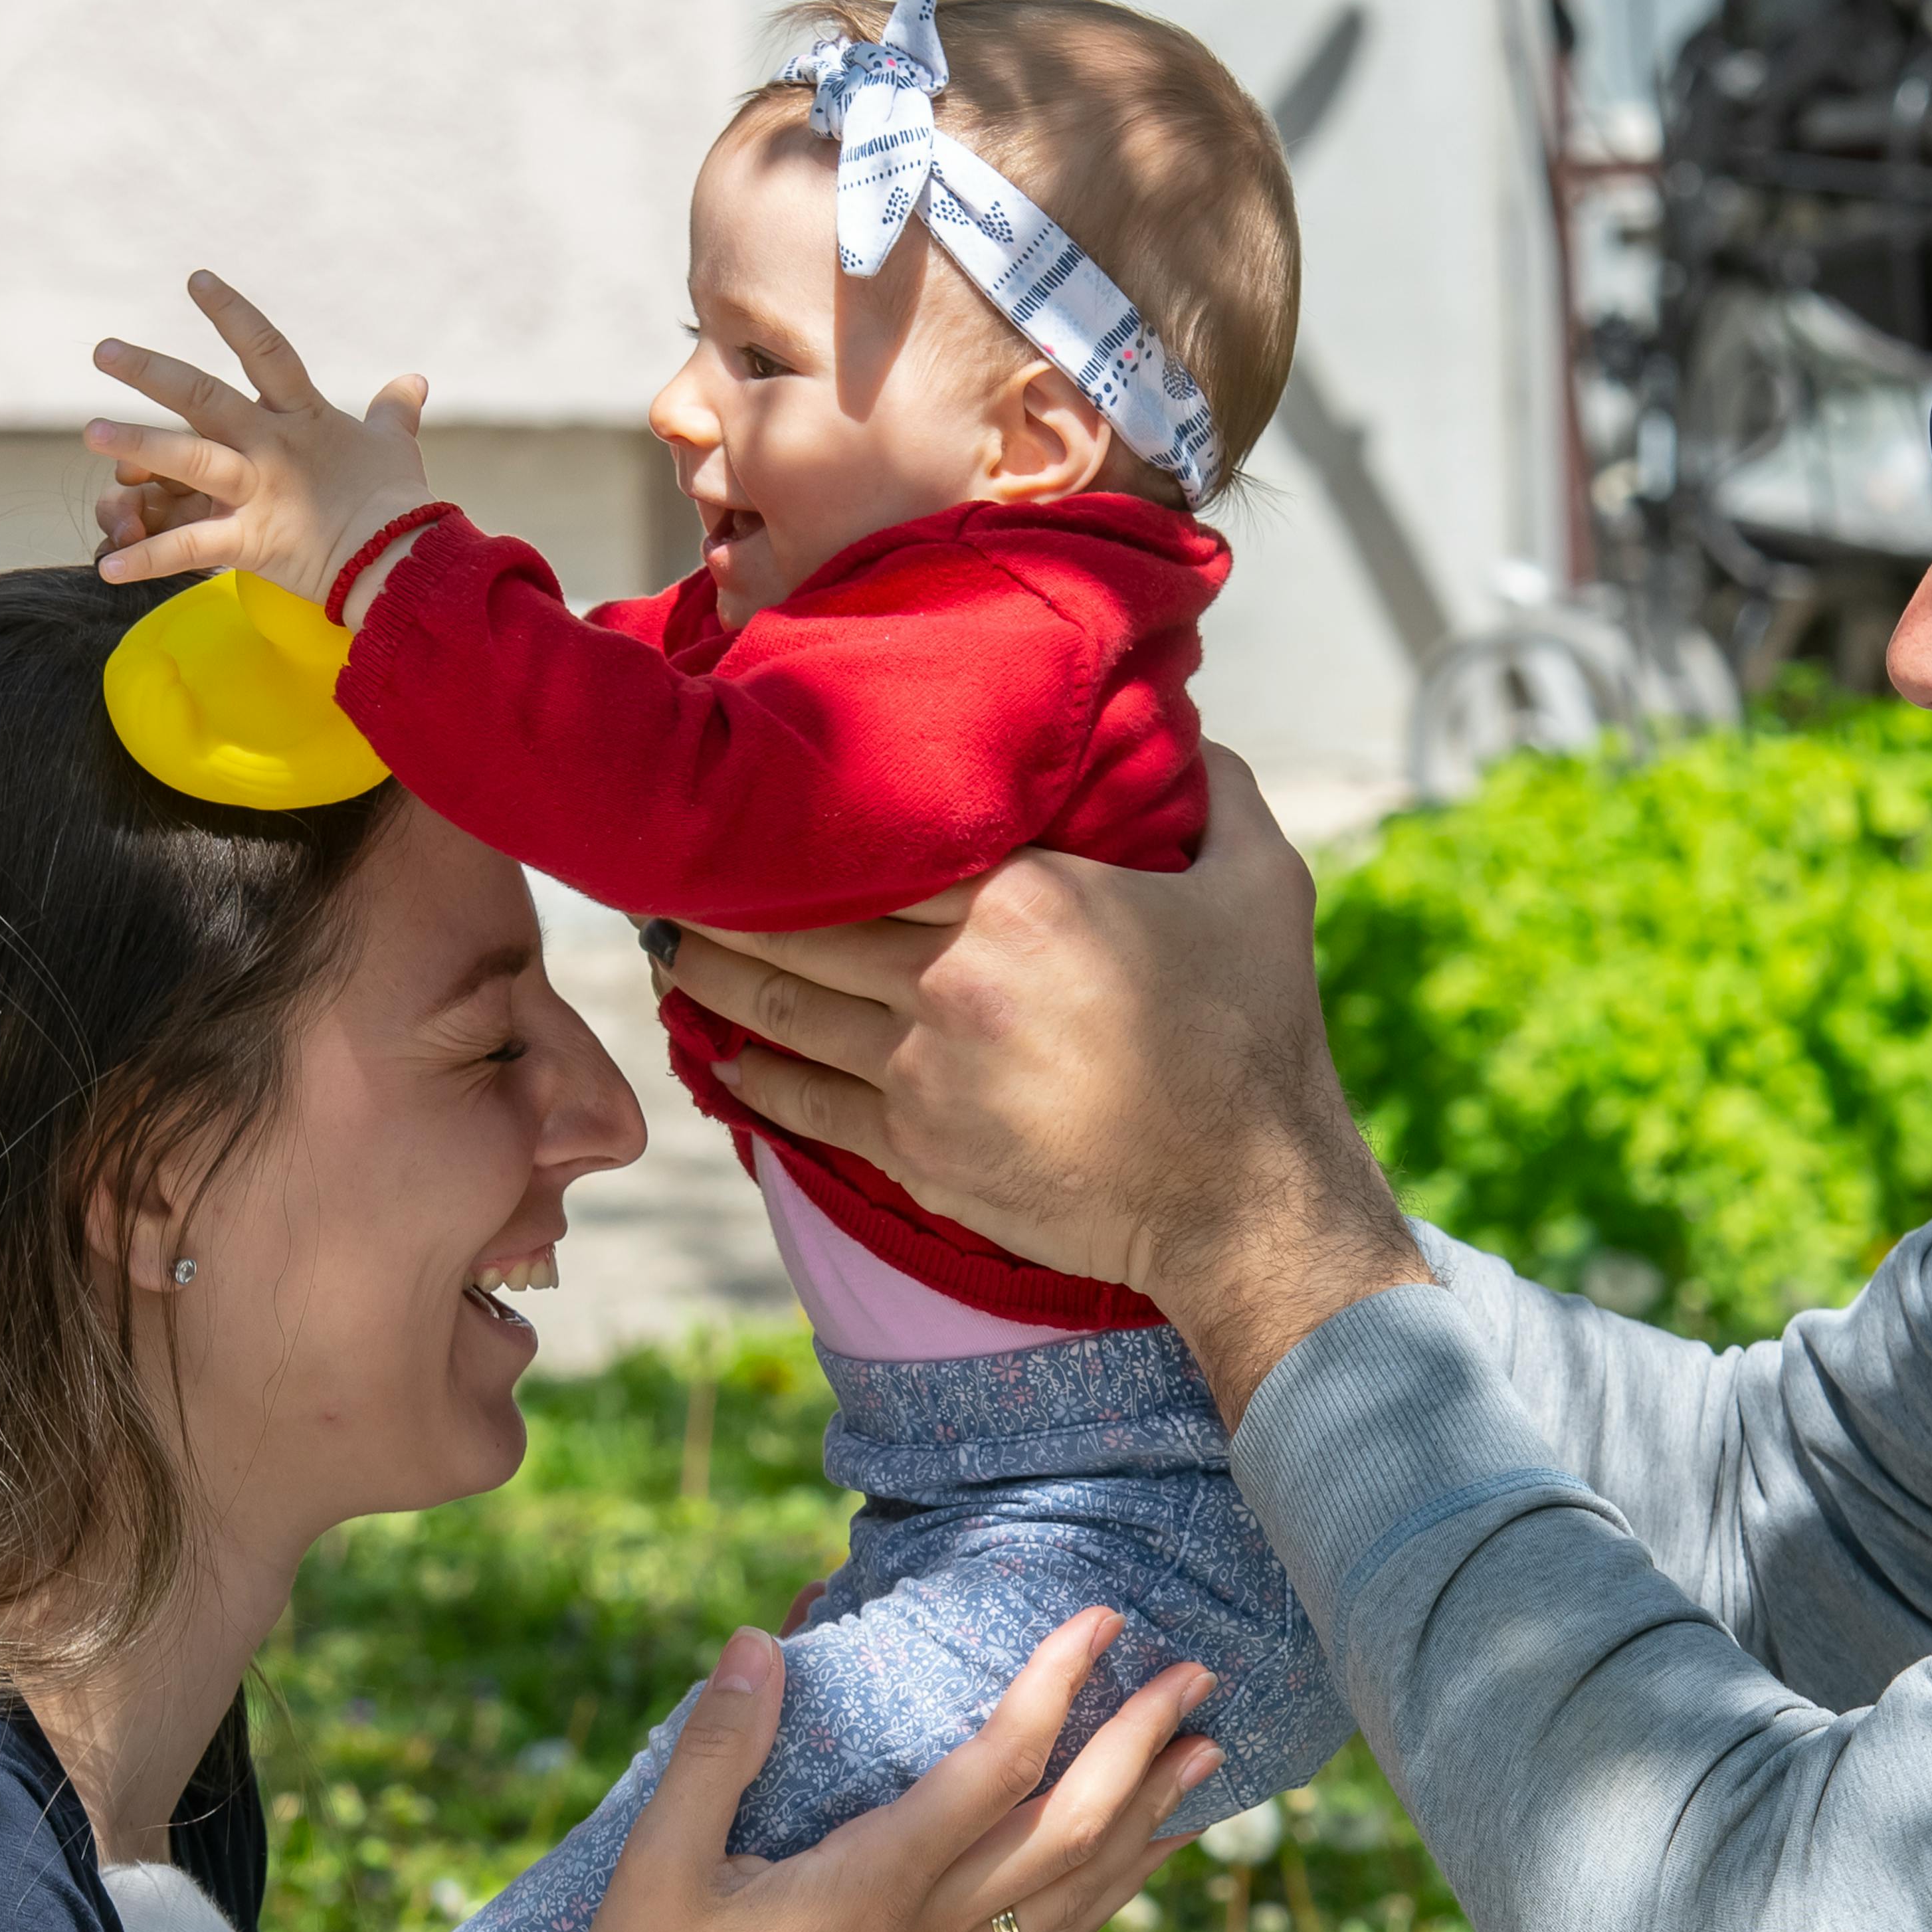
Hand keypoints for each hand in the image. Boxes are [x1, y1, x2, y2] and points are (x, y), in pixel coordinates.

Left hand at [84, 269, 436, 605]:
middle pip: (205, 396)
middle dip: (152, 371)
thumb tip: (415, 380)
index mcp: (303, 416)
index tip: (196, 279)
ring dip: (139, 444)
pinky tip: (104, 567)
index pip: (266, 350)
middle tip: (103, 350)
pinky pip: (189, 548)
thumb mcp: (395, 446)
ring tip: (92, 430)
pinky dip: (147, 558)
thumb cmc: (399, 501)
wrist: (407, 561)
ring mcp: (260, 491)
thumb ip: (395, 411)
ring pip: (190, 458)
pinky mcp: (251, 541)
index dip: (232, 312)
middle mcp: (273, 446)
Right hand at [450, 1611, 1216, 1931]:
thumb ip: (718, 1748)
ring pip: (1078, 1896)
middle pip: (1070, 1828)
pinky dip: (1107, 1899)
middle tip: (1200, 1679)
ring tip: (1208, 1763)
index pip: (995, 1767)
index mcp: (872, 1882)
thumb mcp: (659, 1863)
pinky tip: (1131, 1873)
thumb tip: (760, 1642)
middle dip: (1142, 1746)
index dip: (1058, 1686)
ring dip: (1149, 1821)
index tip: (1105, 1621)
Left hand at [659, 747, 1428, 1423]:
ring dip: (710, 978)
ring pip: (781, 1009)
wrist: (1242, 1200)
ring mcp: (923, 1070)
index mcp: (1022, 896)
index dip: (795, 820)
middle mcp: (952, 977)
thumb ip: (1218, 791)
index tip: (749, 794)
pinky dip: (749, 1076)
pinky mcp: (915, 1150)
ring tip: (669, 952)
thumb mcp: (1262, 887)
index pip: (871, 841)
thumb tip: (1190, 730)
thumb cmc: (1258, 1037)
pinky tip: (718, 1054)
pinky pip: (803, 1105)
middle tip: (669, 868)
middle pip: (798, 922)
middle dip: (718, 897)